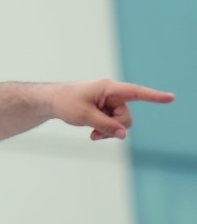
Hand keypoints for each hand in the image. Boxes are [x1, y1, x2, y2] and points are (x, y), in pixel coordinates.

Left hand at [51, 79, 174, 140]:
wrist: (52, 102)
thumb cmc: (66, 103)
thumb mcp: (84, 116)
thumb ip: (106, 125)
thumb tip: (123, 135)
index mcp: (108, 88)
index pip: (135, 92)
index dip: (153, 96)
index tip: (171, 97)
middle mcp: (112, 94)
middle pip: (126, 116)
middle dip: (114, 127)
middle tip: (95, 134)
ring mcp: (109, 103)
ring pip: (121, 123)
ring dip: (108, 131)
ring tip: (92, 134)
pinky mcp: (106, 110)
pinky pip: (114, 125)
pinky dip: (106, 131)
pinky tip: (93, 134)